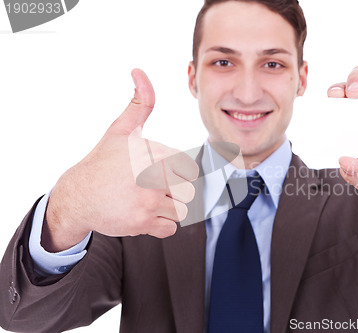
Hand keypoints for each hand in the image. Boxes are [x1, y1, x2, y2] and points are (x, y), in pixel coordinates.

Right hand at [43, 69, 198, 251]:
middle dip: (175, 190)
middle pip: (189, 190)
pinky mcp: (142, 224)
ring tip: (148, 200)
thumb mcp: (121, 129)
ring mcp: (148, 202)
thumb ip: (140, 103)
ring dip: (169, 207)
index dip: (175, 171)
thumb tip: (139, 71)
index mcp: (155, 153)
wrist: (77, 195)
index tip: (155, 170)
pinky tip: (144, 213)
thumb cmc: (104, 161)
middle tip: (152, 187)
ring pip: (182, 209)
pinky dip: (161, 224)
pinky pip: (171, 228)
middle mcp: (153, 177)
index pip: (189, 168)